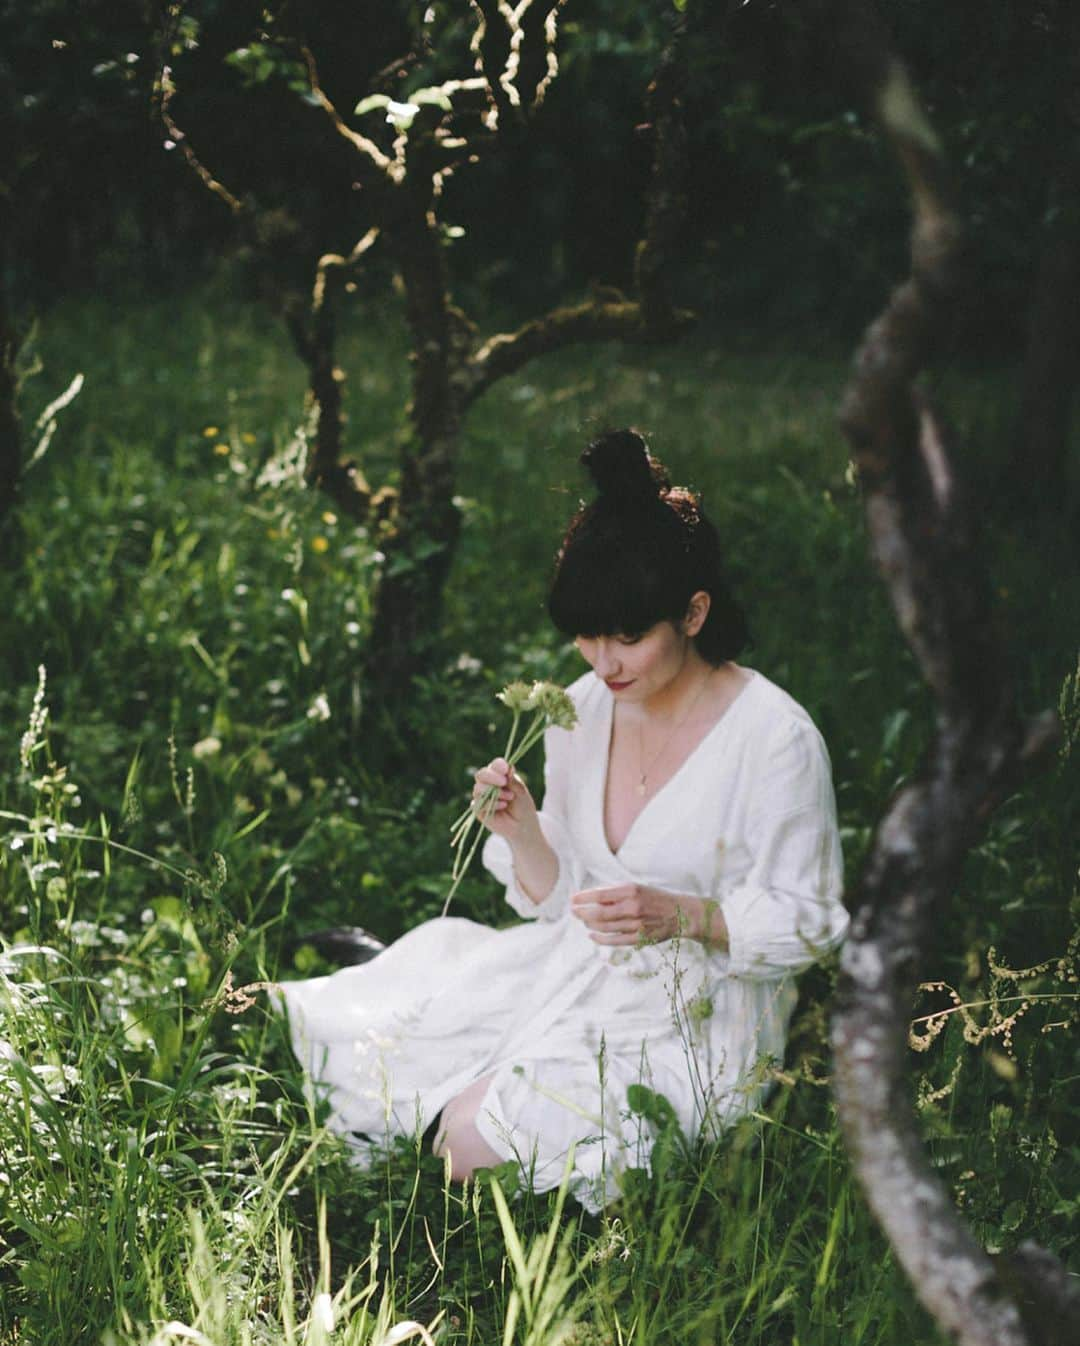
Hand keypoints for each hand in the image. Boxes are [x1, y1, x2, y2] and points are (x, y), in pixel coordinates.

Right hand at [471, 757, 539, 843]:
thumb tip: (509, 767)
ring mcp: (482, 797)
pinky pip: (478, 803)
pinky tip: (503, 806)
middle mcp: (488, 784)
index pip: (494, 766)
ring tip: (509, 797)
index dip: (498, 765)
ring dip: (495, 792)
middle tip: (504, 782)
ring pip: (478, 788)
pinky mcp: (479, 809)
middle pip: (481, 774)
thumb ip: (512, 780)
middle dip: (492, 776)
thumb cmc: (523, 806)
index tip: (505, 769)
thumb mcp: (521, 791)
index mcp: (499, 776)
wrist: (523, 826)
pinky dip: (492, 803)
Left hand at [570, 883, 689, 946]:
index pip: (600, 894)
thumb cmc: (655, 898)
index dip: (583, 898)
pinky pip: (614, 941)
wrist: (681, 913)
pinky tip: (592, 935)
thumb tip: (591, 898)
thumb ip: (615, 892)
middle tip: (573, 911)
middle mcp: (633, 907)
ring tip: (582, 921)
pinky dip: (600, 939)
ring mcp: (636, 924)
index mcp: (631, 890)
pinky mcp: (639, 938)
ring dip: (589, 924)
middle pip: (599, 913)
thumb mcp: (636, 888)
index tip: (573, 899)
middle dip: (582, 913)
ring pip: (604, 927)